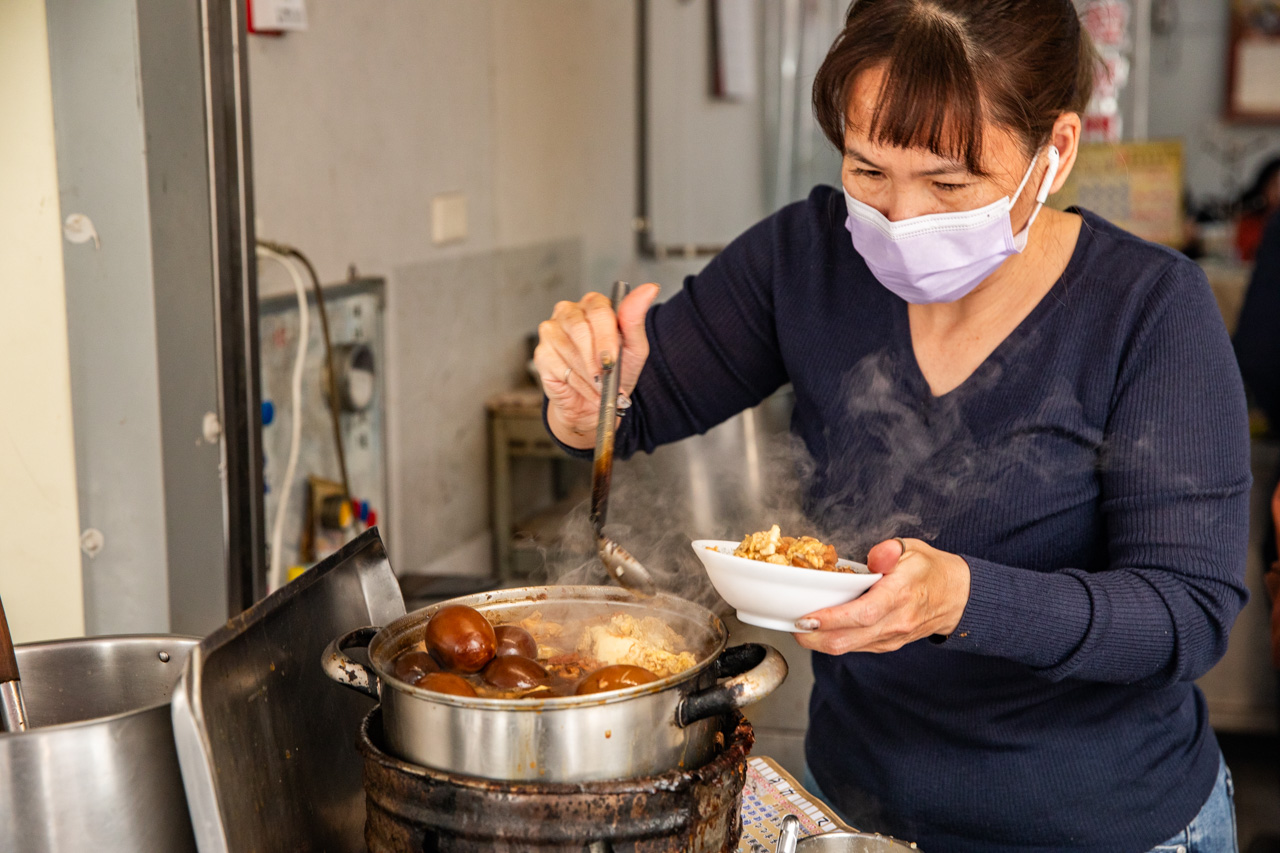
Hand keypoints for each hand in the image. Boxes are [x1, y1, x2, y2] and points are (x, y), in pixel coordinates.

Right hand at [534, 284, 660, 447]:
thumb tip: (649, 289)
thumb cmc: (616, 371)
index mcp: (594, 305)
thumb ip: (636, 319)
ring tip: (600, 386)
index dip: (605, 337)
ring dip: (588, 374)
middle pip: (579, 327)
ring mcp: (552, 330)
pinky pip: (556, 364)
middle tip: (606, 377)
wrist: (596, 402)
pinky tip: (585, 387)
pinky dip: (576, 382)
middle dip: (595, 358)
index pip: (598, 310)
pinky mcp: (542, 352)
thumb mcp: (634, 348)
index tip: (612, 360)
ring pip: (568, 348)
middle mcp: (570, 312)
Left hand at [793, 538, 970, 654]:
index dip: (832, 619)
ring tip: (797, 626)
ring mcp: (891, 637)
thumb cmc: (929, 570)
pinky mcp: (886, 645)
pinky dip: (833, 641)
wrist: (957, 598)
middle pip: (849, 639)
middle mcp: (895, 622)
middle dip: (815, 637)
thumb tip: (878, 554)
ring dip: (820, 641)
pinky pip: (855, 648)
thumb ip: (891, 550)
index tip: (806, 616)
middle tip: (792, 625)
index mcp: (900, 595)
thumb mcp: (913, 549)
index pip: (862, 614)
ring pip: (849, 648)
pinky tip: (818, 630)